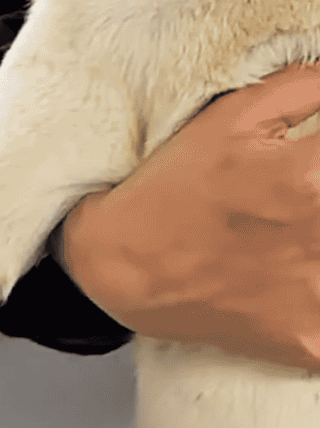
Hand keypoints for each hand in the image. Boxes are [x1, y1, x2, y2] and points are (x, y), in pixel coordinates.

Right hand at [54, 63, 319, 369]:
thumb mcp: (234, 116)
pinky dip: (319, 293)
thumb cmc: (176, 185)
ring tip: (296, 230)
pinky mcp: (313, 341)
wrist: (126, 264)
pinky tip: (298, 274)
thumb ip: (307, 86)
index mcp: (311, 175)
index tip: (313, 156)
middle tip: (301, 193)